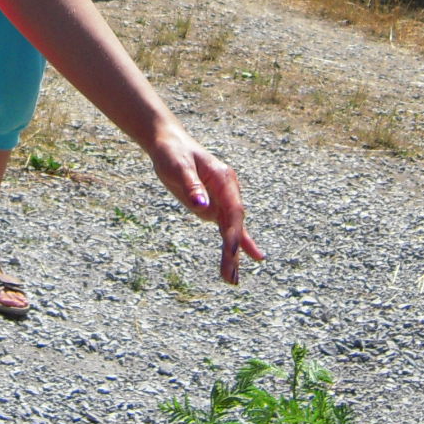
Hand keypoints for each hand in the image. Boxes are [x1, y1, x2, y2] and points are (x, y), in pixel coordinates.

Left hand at [146, 131, 263, 283]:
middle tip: (230, 276)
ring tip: (231, 279)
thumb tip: (202, 207)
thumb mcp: (178, 167)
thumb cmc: (173, 153)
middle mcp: (228, 191)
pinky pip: (228, 228)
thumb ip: (192, 186)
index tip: (231, 251)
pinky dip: (237, 244)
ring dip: (233, 254)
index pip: (233, 211)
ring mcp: (223, 200)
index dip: (234, 232)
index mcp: (224, 179)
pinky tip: (254, 257)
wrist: (170, 144)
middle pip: (234, 225)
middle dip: (233, 251)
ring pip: (232, 231)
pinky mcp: (215, 207)